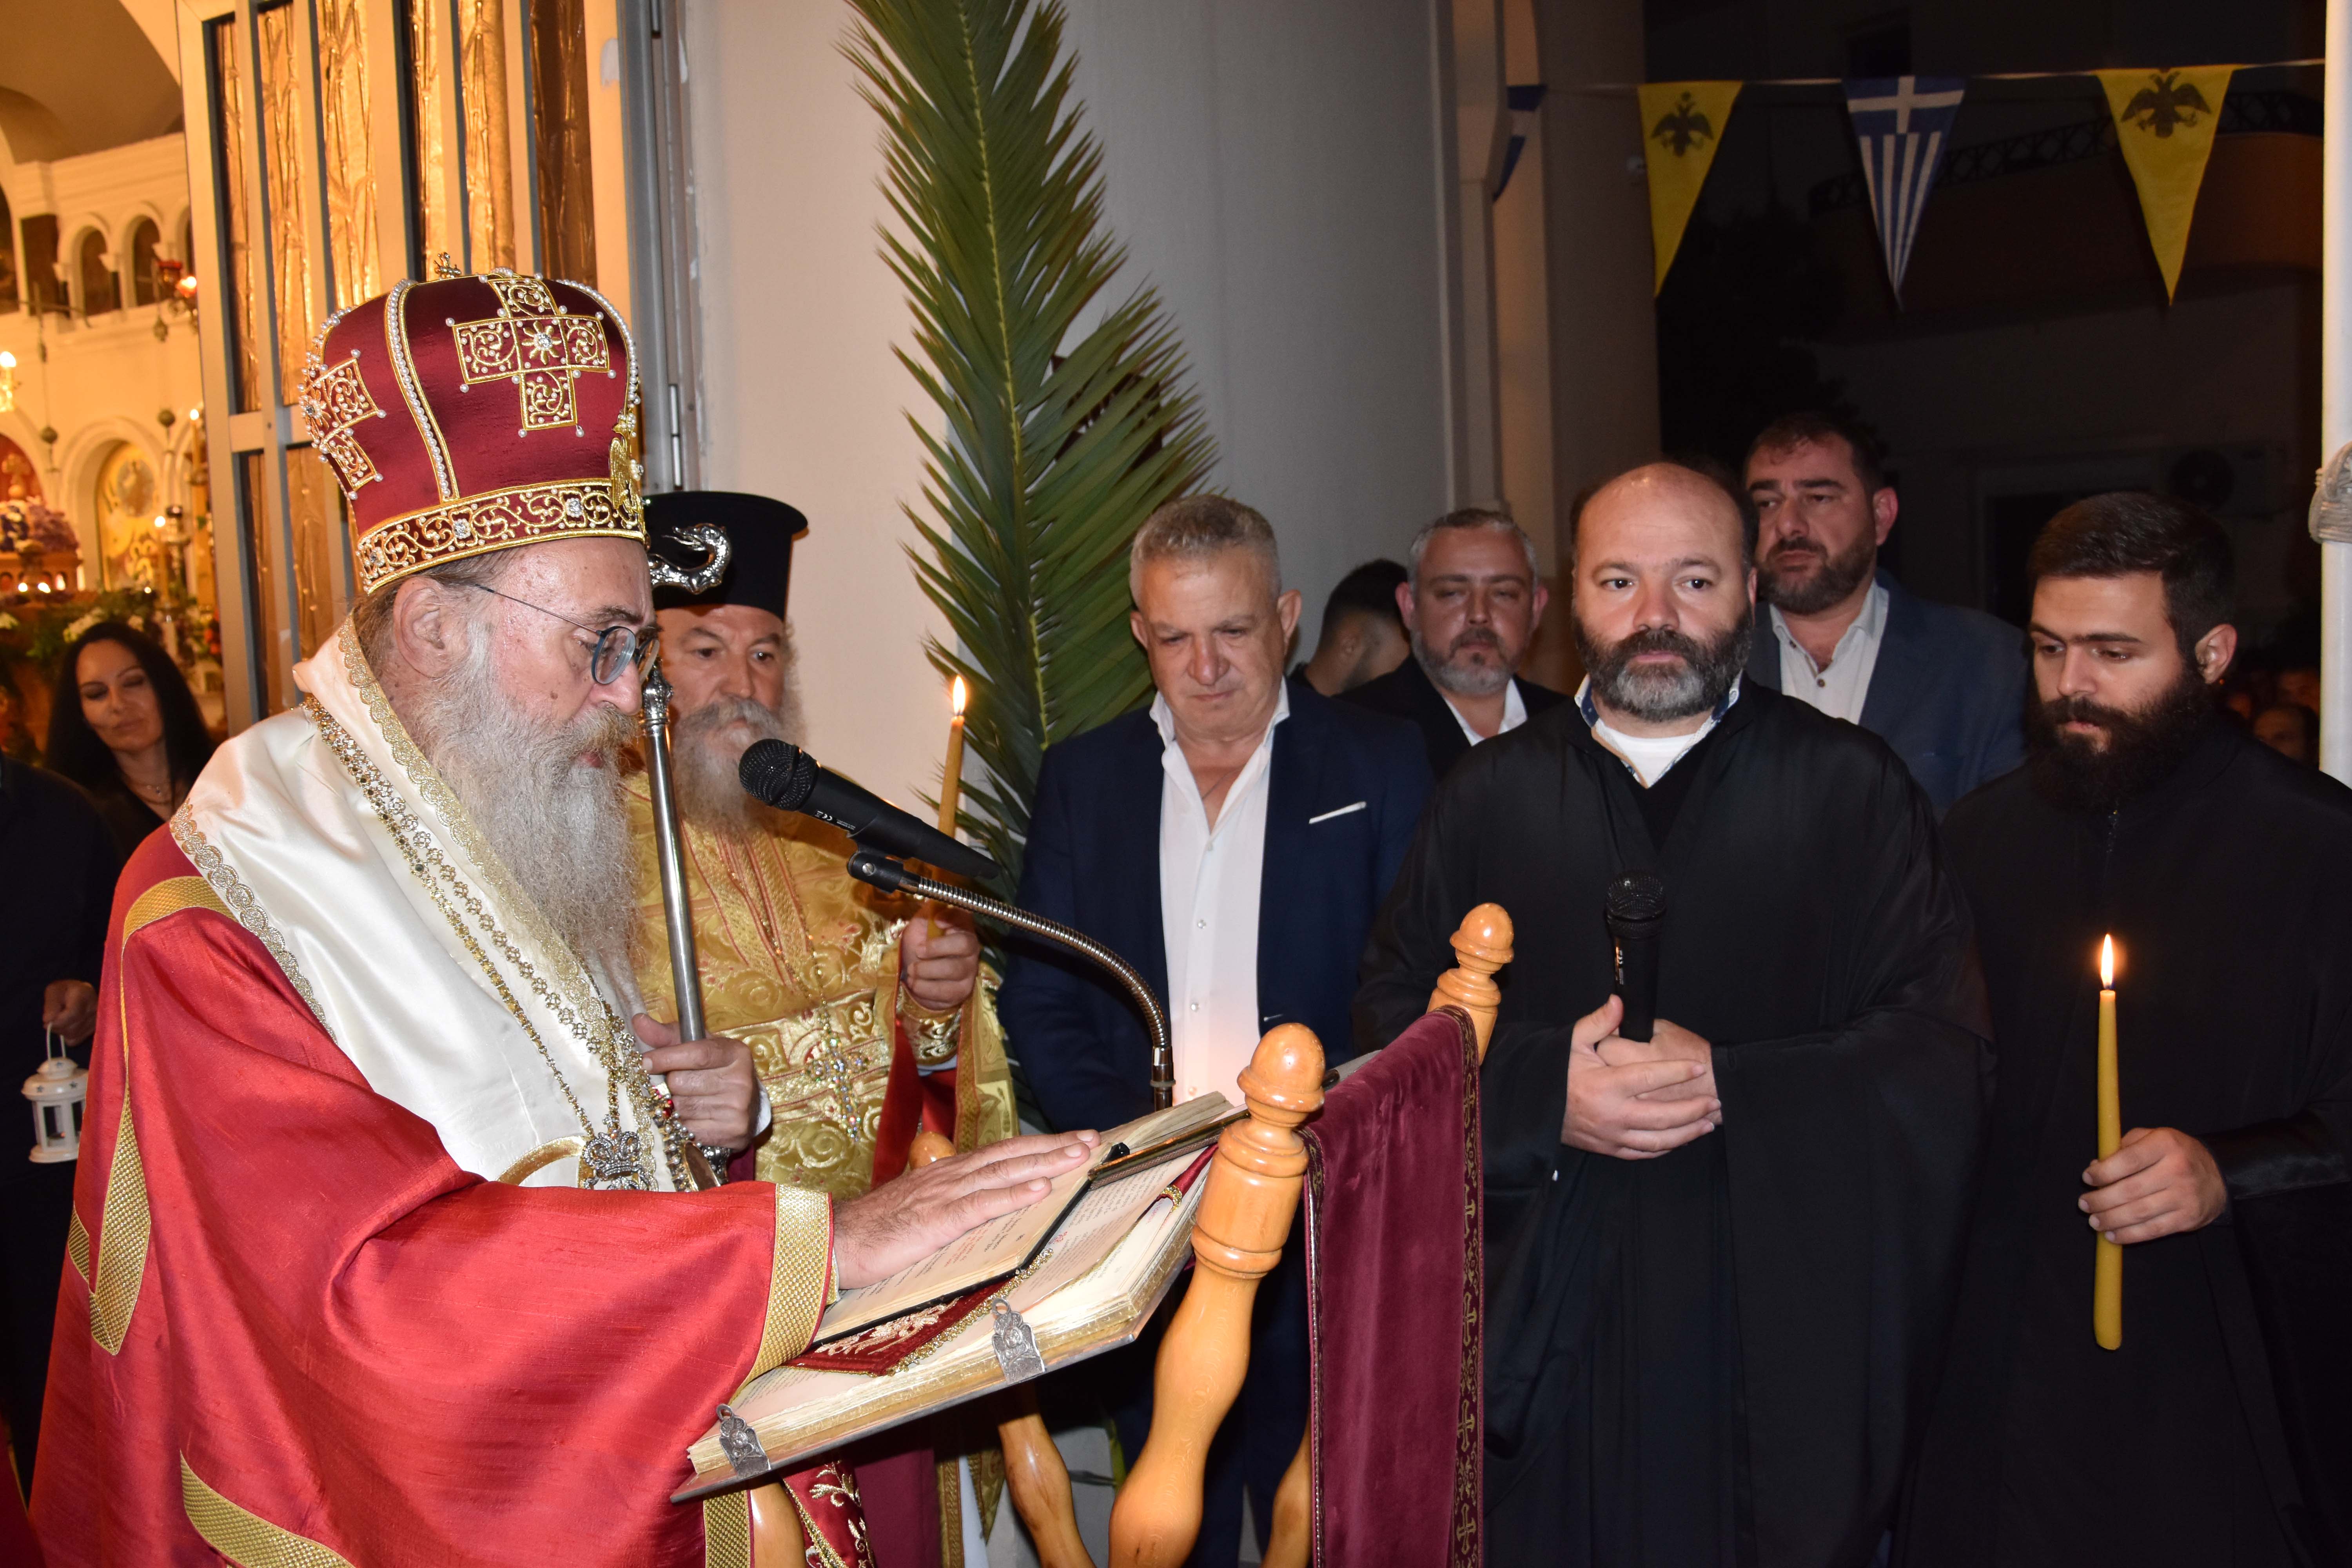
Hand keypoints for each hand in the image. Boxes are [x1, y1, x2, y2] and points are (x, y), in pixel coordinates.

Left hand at [43, 980, 96, 1044]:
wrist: (78, 994)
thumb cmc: (64, 991)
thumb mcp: (53, 991)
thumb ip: (50, 1004)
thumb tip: (48, 1020)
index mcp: (85, 993)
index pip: (73, 1014)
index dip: (58, 1021)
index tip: (46, 1021)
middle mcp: (96, 1007)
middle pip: (73, 1028)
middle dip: (57, 1026)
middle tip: (51, 1019)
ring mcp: (97, 1020)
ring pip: (73, 1035)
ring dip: (61, 1031)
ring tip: (60, 1020)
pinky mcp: (95, 1030)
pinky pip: (75, 1040)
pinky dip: (67, 1036)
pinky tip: (68, 1026)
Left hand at [632, 1013, 759, 1151]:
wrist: (746, 1106)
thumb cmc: (713, 1071)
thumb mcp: (696, 1048)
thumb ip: (666, 1036)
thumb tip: (637, 1020)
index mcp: (735, 1052)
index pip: (696, 1054)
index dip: (666, 1057)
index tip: (644, 1061)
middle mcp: (741, 1079)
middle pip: (681, 1082)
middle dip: (670, 1084)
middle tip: (675, 1084)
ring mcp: (738, 1107)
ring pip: (681, 1107)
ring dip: (674, 1105)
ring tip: (686, 1100)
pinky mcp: (733, 1131)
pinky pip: (688, 1128)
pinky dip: (682, 1125)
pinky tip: (692, 1118)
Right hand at [833, 1131, 1099, 1287]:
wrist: (834, 1242)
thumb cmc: (877, 1232)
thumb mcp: (922, 1211)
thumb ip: (954, 1206)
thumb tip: (987, 1207)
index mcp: (948, 1175)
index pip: (1002, 1154)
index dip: (1038, 1145)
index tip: (1072, 1139)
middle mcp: (950, 1177)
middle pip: (1010, 1155)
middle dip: (1053, 1145)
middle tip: (1091, 1138)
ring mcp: (943, 1196)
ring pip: (1003, 1173)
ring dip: (1044, 1162)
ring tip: (1078, 1155)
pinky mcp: (936, 1221)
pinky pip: (982, 1205)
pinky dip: (1014, 1195)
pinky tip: (1041, 1189)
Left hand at [901, 910, 980, 1013]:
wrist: (912, 971)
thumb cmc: (919, 943)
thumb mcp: (921, 923)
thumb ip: (929, 912)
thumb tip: (938, 915)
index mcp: (963, 930)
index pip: (965, 924)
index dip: (952, 922)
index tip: (935, 922)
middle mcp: (972, 951)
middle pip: (963, 947)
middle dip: (935, 950)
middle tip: (917, 952)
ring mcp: (969, 973)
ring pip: (953, 971)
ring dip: (925, 971)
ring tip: (911, 970)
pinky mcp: (961, 993)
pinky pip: (945, 993)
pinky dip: (924, 988)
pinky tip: (915, 983)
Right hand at [1562, 995, 1719, 1159]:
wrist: (1532, 1108)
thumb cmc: (1555, 1071)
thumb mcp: (1572, 1042)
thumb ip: (1599, 1023)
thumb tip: (1619, 1001)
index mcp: (1605, 1085)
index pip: (1649, 1078)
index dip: (1677, 1072)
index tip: (1698, 1066)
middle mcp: (1612, 1115)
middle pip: (1663, 1116)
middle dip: (1693, 1109)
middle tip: (1715, 1101)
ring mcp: (1611, 1136)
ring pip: (1658, 1141)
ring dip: (1686, 1133)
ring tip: (1707, 1124)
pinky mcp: (1608, 1148)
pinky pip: (1643, 1153)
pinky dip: (1665, 1148)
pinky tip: (1680, 1139)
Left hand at [2081, 1126, 2226, 1243]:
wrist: (2219, 1175)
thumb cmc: (2175, 1154)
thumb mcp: (2153, 1138)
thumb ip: (2124, 1147)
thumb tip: (2096, 1167)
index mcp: (2165, 1144)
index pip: (2128, 1160)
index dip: (2103, 1172)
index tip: (2087, 1178)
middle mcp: (2177, 1170)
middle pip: (2130, 1190)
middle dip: (2101, 1199)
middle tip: (2084, 1203)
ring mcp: (2184, 1196)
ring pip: (2139, 1212)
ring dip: (2111, 1219)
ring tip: (2094, 1221)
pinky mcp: (2188, 1218)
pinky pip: (2153, 1230)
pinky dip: (2129, 1235)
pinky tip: (2112, 1235)